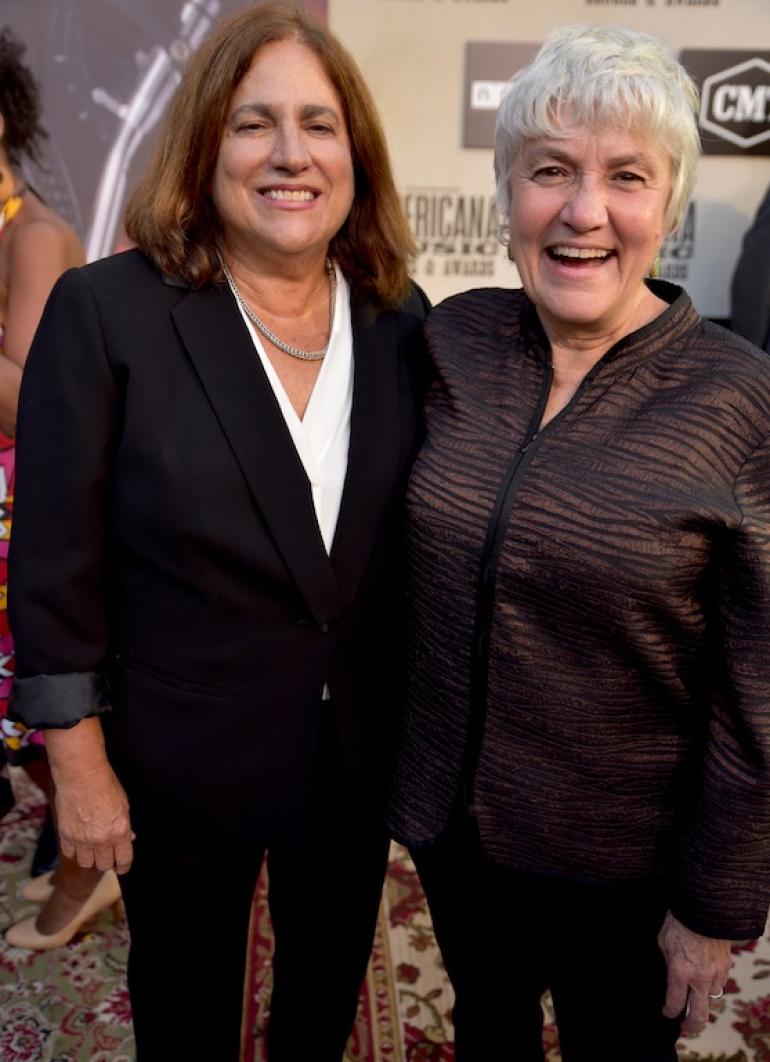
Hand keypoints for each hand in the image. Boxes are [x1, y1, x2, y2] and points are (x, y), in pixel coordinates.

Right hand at [54, 763, 134, 874]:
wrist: (81, 775)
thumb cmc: (106, 785)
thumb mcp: (123, 805)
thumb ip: (124, 826)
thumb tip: (128, 839)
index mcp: (119, 832)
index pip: (123, 860)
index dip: (123, 866)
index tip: (121, 867)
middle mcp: (101, 840)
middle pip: (103, 865)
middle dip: (106, 861)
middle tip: (106, 854)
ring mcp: (81, 840)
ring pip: (85, 863)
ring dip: (89, 858)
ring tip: (91, 848)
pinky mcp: (66, 836)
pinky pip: (70, 854)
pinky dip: (74, 850)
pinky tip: (78, 842)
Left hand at [658, 911, 732, 1033]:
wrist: (704, 907)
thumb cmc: (679, 922)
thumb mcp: (663, 942)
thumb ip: (668, 962)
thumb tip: (670, 973)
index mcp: (680, 972)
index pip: (675, 1003)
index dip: (669, 1012)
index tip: (666, 1012)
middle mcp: (699, 978)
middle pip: (699, 1014)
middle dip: (692, 1024)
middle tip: (686, 1025)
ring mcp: (715, 973)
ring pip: (712, 999)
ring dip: (704, 1001)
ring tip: (695, 999)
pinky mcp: (726, 966)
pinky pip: (720, 983)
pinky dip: (712, 985)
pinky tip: (705, 979)